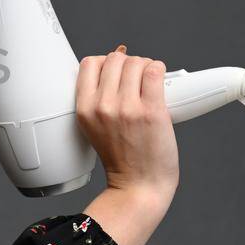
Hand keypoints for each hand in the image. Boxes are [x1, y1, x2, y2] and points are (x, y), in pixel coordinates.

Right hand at [76, 43, 179, 198]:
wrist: (139, 185)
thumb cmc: (121, 157)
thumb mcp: (94, 127)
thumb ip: (98, 100)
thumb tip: (116, 66)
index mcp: (84, 109)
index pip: (89, 63)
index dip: (105, 62)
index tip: (115, 72)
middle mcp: (103, 106)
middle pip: (114, 59)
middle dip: (128, 63)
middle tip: (137, 79)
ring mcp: (127, 108)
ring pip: (136, 62)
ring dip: (146, 66)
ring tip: (150, 82)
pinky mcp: (152, 111)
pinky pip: (155, 71)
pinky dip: (159, 69)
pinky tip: (160, 80)